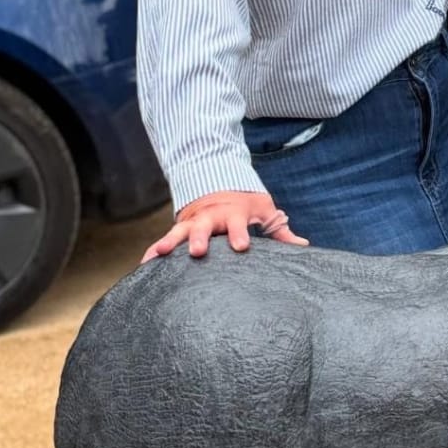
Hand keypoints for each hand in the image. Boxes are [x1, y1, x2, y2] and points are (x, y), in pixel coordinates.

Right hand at [141, 191, 308, 262]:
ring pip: (180, 232)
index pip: (239, 224)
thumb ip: (280, 230)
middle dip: (201, 238)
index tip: (242, 246)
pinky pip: (165, 240)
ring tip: (159, 256)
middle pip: (205, 227)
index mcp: (234, 213)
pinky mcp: (180, 228)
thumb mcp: (265, 211)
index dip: (240, 234)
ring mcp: (193, 222)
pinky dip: (153, 251)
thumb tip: (303, 246)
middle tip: (199, 252)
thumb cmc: (246, 202)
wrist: (219, 182)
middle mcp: (212, 217)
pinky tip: (144, 265)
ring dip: (170, 243)